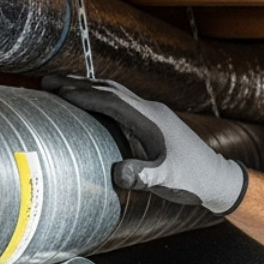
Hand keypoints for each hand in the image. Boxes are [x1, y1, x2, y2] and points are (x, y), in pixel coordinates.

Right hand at [42, 75, 246, 213]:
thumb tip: (117, 174)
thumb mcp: (167, 180)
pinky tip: (90, 106)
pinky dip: (101, 99)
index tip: (55, 91)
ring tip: (60, 87)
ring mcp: (153, 114)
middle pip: (108, 89)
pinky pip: (122, 103)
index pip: (110, 100)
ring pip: (115, 93)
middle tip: (46, 82)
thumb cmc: (193, 180)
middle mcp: (151, 110)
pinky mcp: (154, 122)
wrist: (217, 178)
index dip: (82, 95)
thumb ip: (144, 175)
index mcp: (151, 119)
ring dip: (87, 88)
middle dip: (77, 84)